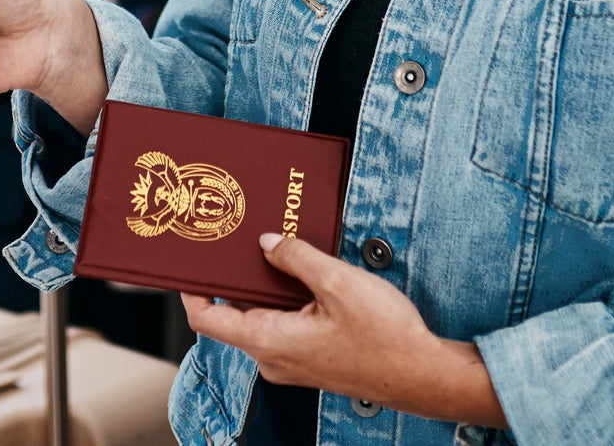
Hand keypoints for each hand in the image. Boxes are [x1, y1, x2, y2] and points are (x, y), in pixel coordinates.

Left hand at [182, 234, 504, 426]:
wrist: (424, 376)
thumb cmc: (385, 338)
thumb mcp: (338, 283)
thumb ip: (296, 258)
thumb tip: (267, 243)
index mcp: (268, 342)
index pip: (207, 318)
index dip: (192, 287)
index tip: (189, 259)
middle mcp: (273, 358)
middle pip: (234, 312)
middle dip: (236, 276)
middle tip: (237, 238)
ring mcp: (291, 362)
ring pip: (262, 317)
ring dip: (267, 285)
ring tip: (276, 247)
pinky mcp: (310, 359)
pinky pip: (284, 325)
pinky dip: (287, 299)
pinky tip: (305, 273)